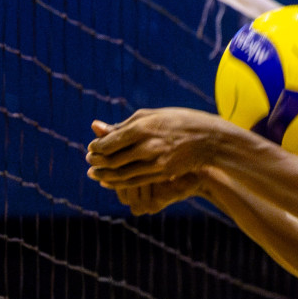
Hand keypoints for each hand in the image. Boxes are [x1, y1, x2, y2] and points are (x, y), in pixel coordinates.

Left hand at [88, 118, 205, 211]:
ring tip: (95, 173)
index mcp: (143, 127)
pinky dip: (120, 182)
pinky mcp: (162, 173)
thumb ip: (125, 124)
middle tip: (88, 160)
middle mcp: (147, 146)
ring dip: (105, 175)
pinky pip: (135, 181)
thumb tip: (98, 128)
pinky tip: (110, 181)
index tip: (91, 147)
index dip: (97, 146)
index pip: (110, 142)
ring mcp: (156, 162)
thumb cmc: (179, 122)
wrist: (209, 140)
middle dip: (98, 161)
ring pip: (122, 174)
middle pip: (114, 159)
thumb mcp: (152, 116)